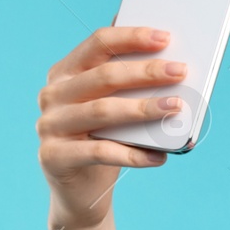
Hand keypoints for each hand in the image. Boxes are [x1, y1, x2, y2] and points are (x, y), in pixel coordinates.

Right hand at [36, 18, 187, 229]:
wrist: (79, 192)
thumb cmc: (102, 139)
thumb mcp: (110, 104)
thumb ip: (125, 78)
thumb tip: (164, 49)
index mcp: (64, 72)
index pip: (97, 44)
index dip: (132, 38)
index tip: (165, 38)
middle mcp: (52, 95)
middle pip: (103, 76)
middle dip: (146, 72)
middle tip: (180, 71)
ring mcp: (49, 126)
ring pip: (103, 111)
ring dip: (143, 109)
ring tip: (175, 108)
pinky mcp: (54, 157)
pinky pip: (99, 152)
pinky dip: (133, 155)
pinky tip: (159, 157)